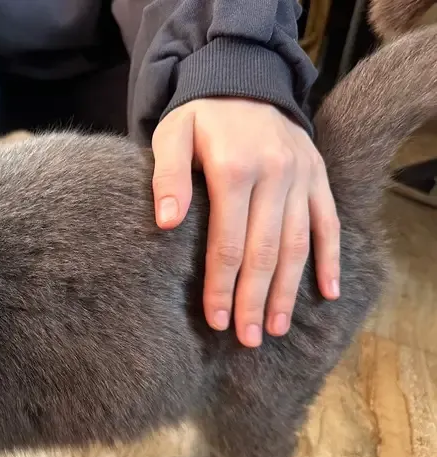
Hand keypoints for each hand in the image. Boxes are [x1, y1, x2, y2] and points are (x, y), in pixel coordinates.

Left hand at [152, 98, 339, 347]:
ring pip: (298, 245)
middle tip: (247, 338)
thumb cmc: (199, 117)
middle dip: (254, 300)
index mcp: (234, 170)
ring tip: (276, 328)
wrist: (242, 80)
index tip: (216, 321)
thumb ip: (167, 177)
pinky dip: (329, 259)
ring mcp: (302, 177)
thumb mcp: (171, 135)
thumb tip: (165, 223)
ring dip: (288, 290)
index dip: (221, 285)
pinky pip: (329, 223)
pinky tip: (326, 293)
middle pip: (265, 252)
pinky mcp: (318, 177)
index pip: (228, 242)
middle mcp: (275, 175)